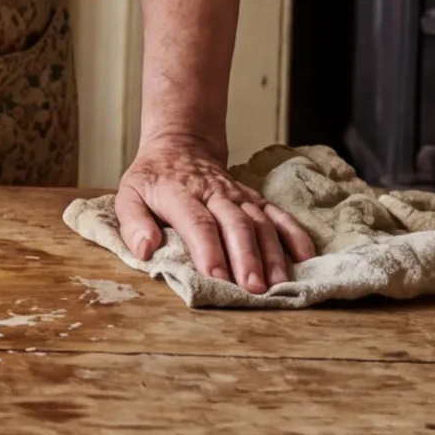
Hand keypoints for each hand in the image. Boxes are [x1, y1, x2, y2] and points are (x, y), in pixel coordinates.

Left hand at [115, 134, 315, 294]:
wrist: (181, 145)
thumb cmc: (153, 179)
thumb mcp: (129, 194)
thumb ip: (133, 222)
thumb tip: (144, 249)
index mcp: (179, 192)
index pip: (197, 222)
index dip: (208, 249)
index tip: (215, 277)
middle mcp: (213, 193)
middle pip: (235, 224)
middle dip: (247, 258)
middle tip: (254, 289)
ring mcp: (238, 195)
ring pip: (260, 223)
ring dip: (272, 254)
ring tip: (278, 285)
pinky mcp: (254, 198)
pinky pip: (279, 215)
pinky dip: (295, 234)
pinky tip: (306, 257)